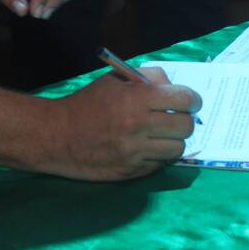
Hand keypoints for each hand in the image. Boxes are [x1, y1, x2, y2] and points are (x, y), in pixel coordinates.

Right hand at [40, 68, 201, 180]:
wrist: (55, 136)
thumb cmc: (87, 104)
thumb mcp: (115, 80)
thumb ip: (148, 78)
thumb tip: (174, 87)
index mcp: (137, 99)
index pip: (184, 99)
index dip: (193, 100)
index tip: (191, 102)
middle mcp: (139, 126)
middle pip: (186, 126)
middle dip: (185, 121)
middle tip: (175, 119)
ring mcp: (136, 152)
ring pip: (177, 149)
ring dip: (173, 141)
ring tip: (160, 135)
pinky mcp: (131, 171)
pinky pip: (160, 164)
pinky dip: (158, 156)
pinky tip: (145, 148)